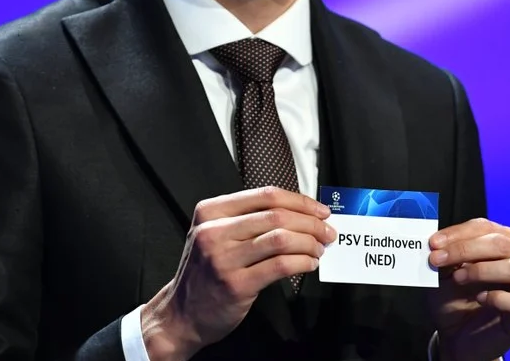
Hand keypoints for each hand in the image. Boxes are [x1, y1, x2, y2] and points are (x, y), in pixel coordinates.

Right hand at [139, 187, 334, 360]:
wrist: (182, 314)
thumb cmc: (204, 273)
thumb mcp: (214, 235)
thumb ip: (247, 220)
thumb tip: (297, 212)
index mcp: (211, 212)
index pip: (265, 195)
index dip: (299, 201)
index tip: (319, 210)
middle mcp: (214, 232)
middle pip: (276, 215)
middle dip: (311, 222)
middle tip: (327, 231)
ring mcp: (224, 259)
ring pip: (281, 239)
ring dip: (309, 242)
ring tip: (319, 248)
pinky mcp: (236, 284)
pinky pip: (280, 266)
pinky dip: (302, 262)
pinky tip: (309, 264)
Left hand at [426, 218, 509, 360]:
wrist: (456, 336)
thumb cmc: (454, 298)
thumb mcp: (444, 272)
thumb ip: (445, 254)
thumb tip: (438, 241)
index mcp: (505, 243)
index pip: (486, 227)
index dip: (459, 233)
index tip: (434, 243)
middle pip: (503, 243)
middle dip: (466, 249)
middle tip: (437, 259)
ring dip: (483, 270)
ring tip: (458, 278)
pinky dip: (500, 298)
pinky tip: (480, 298)